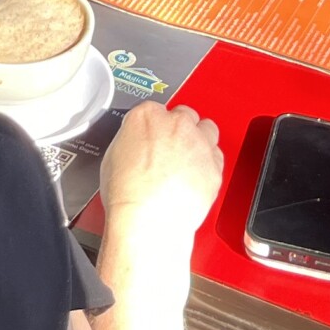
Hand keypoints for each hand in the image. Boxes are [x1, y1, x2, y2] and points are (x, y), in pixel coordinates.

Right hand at [98, 102, 224, 257]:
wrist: (148, 220)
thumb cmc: (127, 195)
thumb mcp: (113, 157)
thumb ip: (130, 141)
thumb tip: (136, 147)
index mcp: (146, 116)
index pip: (154, 110)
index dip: (154, 127)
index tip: (152, 138)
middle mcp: (176, 123)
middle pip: (184, 114)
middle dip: (178, 129)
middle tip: (170, 149)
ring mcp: (198, 142)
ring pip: (207, 129)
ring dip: (199, 139)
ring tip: (188, 159)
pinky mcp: (215, 165)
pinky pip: (217, 156)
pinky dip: (209, 163)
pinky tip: (196, 175)